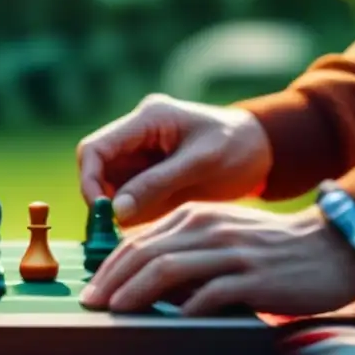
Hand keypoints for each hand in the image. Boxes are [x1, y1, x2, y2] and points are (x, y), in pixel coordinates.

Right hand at [77, 94, 272, 225]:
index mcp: (146, 120)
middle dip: (100, 200)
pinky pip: (128, 199)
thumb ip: (157, 183)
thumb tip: (116, 210)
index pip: (95, 148)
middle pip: (96, 169)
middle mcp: (136, 137)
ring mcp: (142, 158)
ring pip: (108, 187)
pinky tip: (147, 232)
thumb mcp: (201, 163)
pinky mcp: (151, 177)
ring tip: (134, 234)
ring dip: (115, 212)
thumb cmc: (239, 147)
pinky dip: (131, 218)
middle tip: (114, 232)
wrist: (265, 151)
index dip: (88, 180)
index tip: (102, 212)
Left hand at [79, 202, 354, 315]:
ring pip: (167, 269)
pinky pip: (210, 293)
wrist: (331, 246)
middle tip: (93, 304)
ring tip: (117, 313)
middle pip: (144, 252)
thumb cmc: (269, 248)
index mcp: (194, 216)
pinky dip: (185, 309)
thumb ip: (184, 248)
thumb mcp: (220, 234)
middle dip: (112, 280)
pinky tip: (171, 322)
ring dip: (135, 292)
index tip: (93, 290)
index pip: (138, 240)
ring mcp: (230, 250)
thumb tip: (146, 282)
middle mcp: (207, 227)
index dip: (110, 267)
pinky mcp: (253, 276)